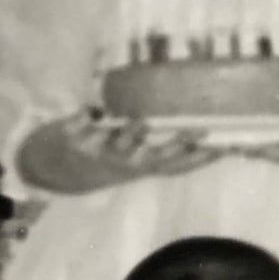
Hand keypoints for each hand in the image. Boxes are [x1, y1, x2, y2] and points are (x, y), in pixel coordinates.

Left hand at [15, 114, 215, 192]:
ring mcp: (99, 151)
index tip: (225, 147)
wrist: (53, 170)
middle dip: (175, 146)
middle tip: (195, 133)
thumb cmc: (106, 159)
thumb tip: (205, 138)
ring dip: (130, 135)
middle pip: (154, 158)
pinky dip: (83, 119)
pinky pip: (80, 128)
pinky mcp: (74, 139)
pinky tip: (90, 110)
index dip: (201, 160)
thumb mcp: (137, 162)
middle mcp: (124, 162)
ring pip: (118, 146)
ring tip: (142, 121)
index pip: (177, 166)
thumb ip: (165, 152)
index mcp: (141, 165)